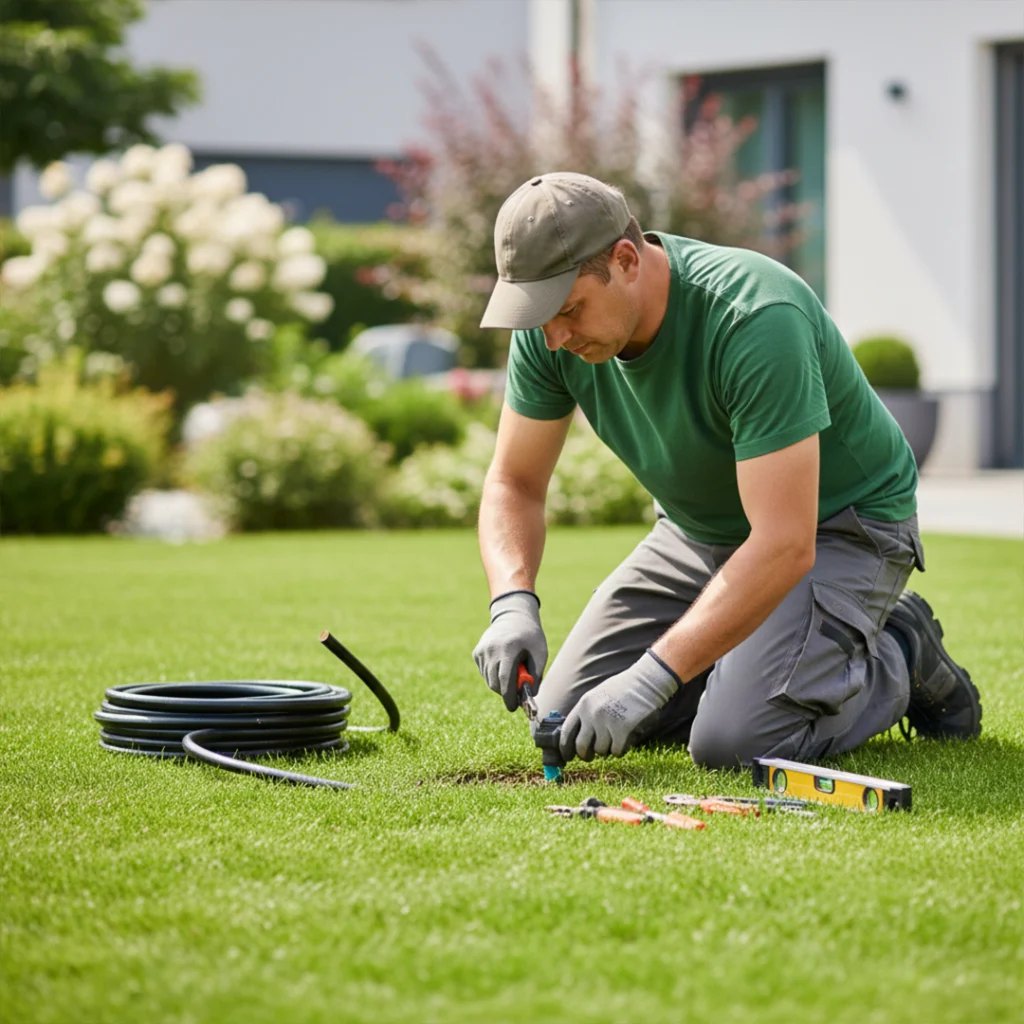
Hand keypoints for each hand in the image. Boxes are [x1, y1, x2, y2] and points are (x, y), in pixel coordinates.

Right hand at [472, 591, 547, 711]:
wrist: (513, 616)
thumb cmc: (530, 636)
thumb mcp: (540, 653)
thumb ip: (535, 674)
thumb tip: (529, 696)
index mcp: (509, 647)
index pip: (505, 678)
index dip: (509, 696)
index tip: (513, 707)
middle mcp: (491, 648)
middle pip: (495, 682)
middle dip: (505, 693)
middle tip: (517, 695)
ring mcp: (482, 650)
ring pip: (489, 680)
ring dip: (500, 684)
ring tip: (513, 672)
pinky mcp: (476, 652)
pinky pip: (485, 673)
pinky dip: (494, 675)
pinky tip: (503, 664)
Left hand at [559, 651, 679, 761]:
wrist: (645, 682)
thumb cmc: (623, 688)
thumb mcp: (597, 695)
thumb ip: (587, 712)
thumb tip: (578, 735)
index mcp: (584, 704)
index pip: (567, 731)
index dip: (565, 747)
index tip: (568, 755)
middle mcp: (592, 714)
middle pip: (581, 746)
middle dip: (585, 755)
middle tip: (589, 757)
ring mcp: (606, 722)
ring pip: (600, 750)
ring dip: (607, 749)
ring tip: (614, 739)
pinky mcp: (622, 729)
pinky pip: (616, 751)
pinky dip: (620, 750)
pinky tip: (624, 741)